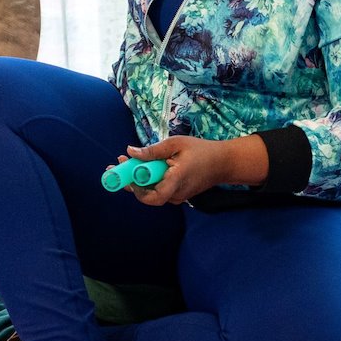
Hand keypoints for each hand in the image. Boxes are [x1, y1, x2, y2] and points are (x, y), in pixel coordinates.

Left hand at [121, 135, 264, 205]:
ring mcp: (178, 197)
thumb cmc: (201, 151)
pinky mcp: (178, 194)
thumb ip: (153, 150)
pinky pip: (159, 189)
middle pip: (147, 194)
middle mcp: (176, 194)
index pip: (152, 197)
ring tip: (127, 161)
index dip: (135, 187)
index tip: (124, 170)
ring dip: (138, 178)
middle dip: (129, 180)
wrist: (223, 163)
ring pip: (152, 191)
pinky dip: (149, 179)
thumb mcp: (176, 144)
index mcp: (177, 181)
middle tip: (118, 164)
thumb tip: (130, 152)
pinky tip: (144, 166)